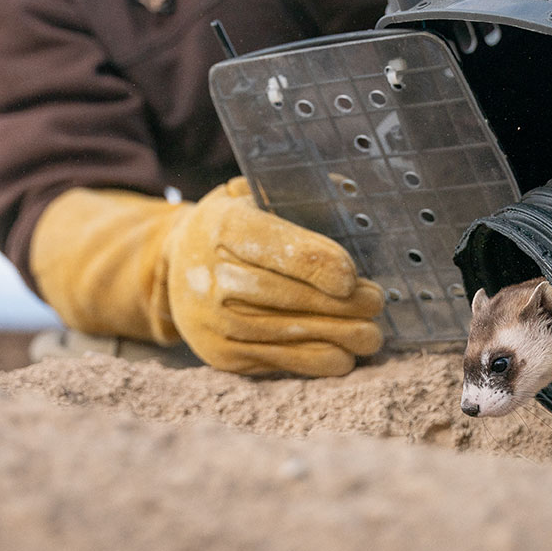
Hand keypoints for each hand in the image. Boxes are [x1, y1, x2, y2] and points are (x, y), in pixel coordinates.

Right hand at [164, 178, 384, 375]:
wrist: (176, 265)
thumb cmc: (232, 224)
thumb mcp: (252, 194)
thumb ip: (296, 191)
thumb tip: (348, 188)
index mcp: (224, 226)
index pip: (277, 248)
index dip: (319, 264)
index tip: (351, 276)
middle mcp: (214, 276)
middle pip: (288, 296)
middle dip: (340, 305)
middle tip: (375, 302)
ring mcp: (214, 320)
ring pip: (287, 334)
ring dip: (337, 336)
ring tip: (370, 334)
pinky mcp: (220, 353)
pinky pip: (276, 361)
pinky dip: (315, 363)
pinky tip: (343, 357)